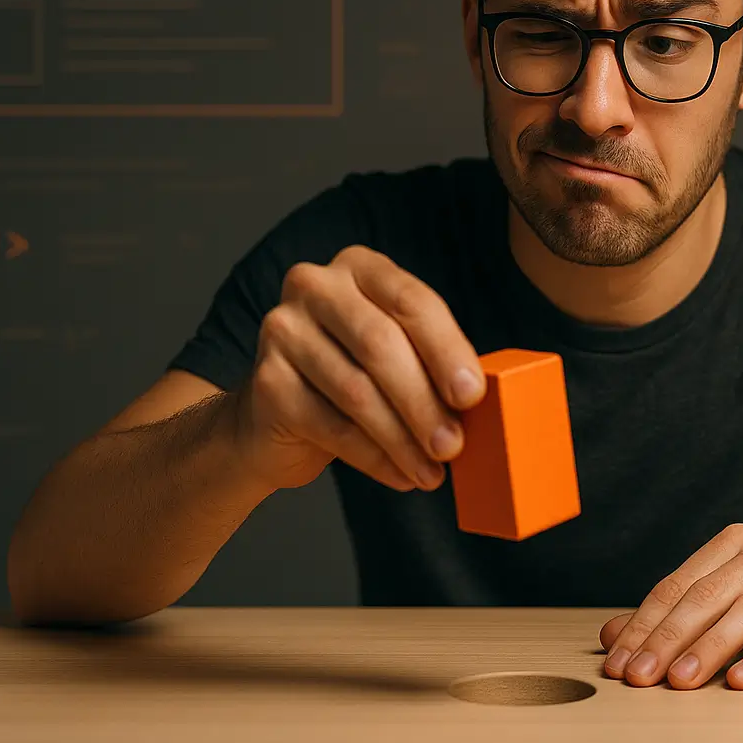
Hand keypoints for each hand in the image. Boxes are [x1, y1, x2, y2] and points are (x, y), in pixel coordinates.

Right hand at [236, 244, 486, 492]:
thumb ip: (431, 360)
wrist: (278, 416)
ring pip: (356, 391)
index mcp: (359, 267)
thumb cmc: (355, 376)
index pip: (411, 301)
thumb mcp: (396, 352)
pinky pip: (330, 425)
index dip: (446, 349)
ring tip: (431, 470)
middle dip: (423, 402)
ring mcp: (283, 330)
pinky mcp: (266, 380)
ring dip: (402, 439)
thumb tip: (476, 400)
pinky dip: (373, 457)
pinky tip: (400, 474)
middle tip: (452, 445)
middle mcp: (315, 287)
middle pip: (380, 345)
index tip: (471, 395)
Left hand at [598, 523, 742, 689]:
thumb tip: (614, 634)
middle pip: (706, 597)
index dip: (644, 624)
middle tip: (638, 676)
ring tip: (680, 681)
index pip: (680, 585)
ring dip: (709, 649)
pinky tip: (742, 681)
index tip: (617, 661)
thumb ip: (684, 607)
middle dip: (665, 639)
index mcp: (739, 544)